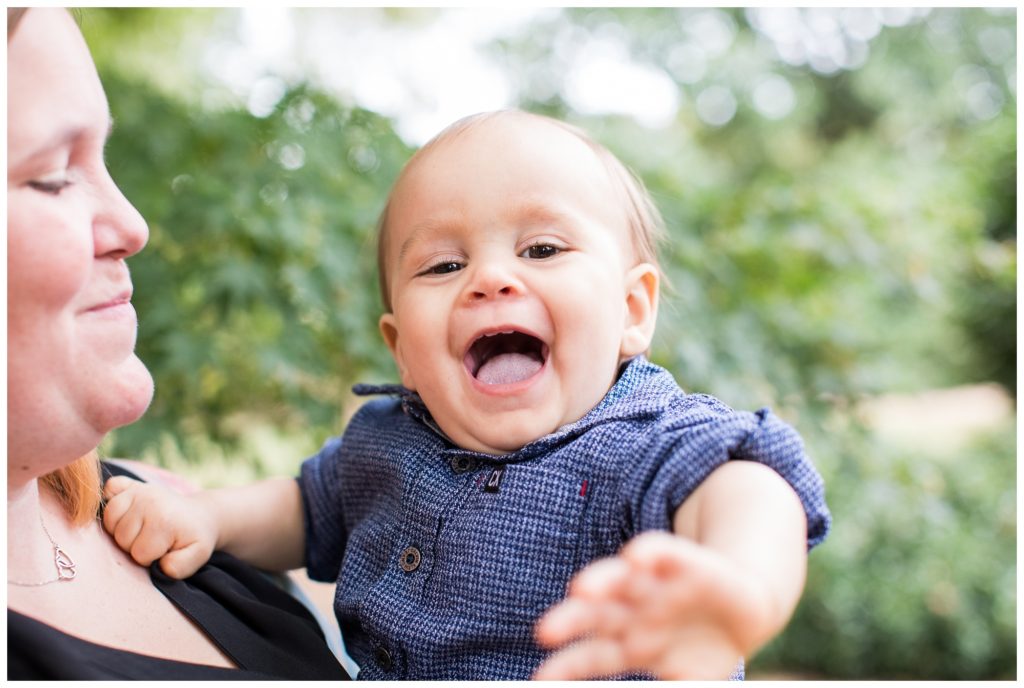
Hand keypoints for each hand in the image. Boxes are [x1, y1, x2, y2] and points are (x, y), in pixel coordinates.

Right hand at [102, 476, 217, 578]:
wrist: (199, 516)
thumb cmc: (194, 538)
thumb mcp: (196, 556)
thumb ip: (179, 567)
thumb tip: (159, 566)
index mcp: (163, 520)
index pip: (139, 554)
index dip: (150, 559)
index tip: (163, 550)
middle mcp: (149, 501)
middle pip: (121, 538)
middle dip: (134, 546)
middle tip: (153, 540)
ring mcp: (139, 490)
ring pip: (109, 520)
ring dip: (121, 530)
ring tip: (141, 529)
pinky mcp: (132, 483)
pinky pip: (109, 489)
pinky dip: (111, 500)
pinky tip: (128, 510)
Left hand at [533, 531, 770, 679]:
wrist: (750, 611)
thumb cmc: (705, 651)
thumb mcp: (689, 683)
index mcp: (630, 644)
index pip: (590, 657)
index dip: (566, 669)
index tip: (541, 680)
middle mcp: (636, 611)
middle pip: (596, 614)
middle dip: (571, 621)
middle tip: (544, 631)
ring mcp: (658, 585)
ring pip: (622, 579)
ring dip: (603, 582)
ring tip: (581, 590)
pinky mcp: (686, 563)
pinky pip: (663, 553)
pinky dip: (650, 553)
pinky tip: (636, 557)